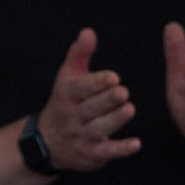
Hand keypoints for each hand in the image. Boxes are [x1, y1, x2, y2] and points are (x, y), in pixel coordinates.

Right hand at [33, 28, 139, 171]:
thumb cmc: (65, 102)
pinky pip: (107, 152)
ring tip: (129, 109)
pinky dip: (121, 149)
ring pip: (99, 128)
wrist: (48, 141)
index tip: (113, 77)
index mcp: (68, 94)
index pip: (81, 88)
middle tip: (123, 92)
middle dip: (107, 100)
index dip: (97, 82)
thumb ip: (79, 54)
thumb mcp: (67, 77)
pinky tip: (136, 144)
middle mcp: (73, 115)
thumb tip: (89, 31)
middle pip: (91, 108)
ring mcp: (82, 135)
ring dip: (115, 120)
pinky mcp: (92, 153)